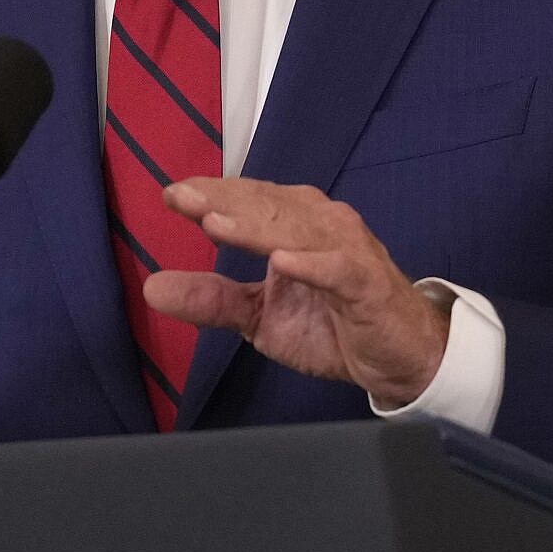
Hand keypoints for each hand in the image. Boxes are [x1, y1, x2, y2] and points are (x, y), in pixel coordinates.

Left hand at [143, 179, 451, 408]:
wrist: (400, 357)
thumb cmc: (334, 325)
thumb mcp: (260, 318)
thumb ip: (212, 300)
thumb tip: (152, 287)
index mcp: (295, 224)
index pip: (247, 201)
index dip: (210, 195)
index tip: (171, 195)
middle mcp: (321, 225)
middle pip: (267, 207)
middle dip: (223, 201)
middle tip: (181, 197)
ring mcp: (346, 251)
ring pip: (296, 232)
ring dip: (256, 228)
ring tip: (214, 223)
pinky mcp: (366, 284)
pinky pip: (337, 269)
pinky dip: (310, 265)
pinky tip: (281, 262)